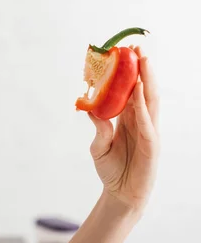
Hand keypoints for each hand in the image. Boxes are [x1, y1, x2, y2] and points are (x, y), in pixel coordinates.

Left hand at [88, 46, 159, 213]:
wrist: (120, 194)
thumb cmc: (111, 169)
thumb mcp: (98, 146)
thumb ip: (98, 128)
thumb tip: (91, 109)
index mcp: (128, 119)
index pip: (132, 91)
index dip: (131, 72)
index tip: (125, 52)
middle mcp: (141, 122)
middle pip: (145, 91)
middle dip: (143, 69)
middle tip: (137, 47)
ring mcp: (148, 132)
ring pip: (150, 101)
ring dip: (148, 80)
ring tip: (144, 61)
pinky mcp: (151, 145)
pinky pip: (146, 122)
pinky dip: (143, 105)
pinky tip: (140, 90)